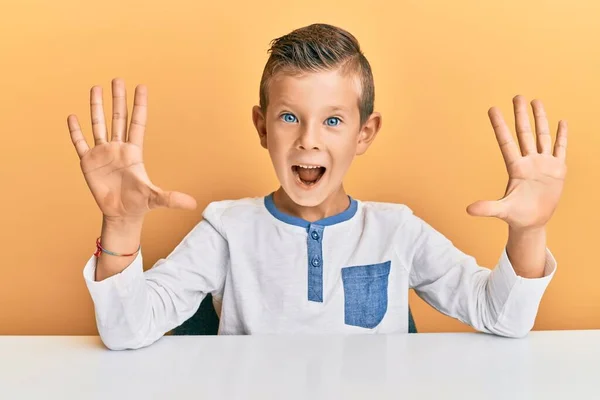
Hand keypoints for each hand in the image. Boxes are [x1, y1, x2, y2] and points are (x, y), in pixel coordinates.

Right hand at [67, 78, 196, 222]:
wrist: (121, 214)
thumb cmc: (140, 204)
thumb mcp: (156, 199)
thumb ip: (172, 199)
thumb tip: (193, 204)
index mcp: (134, 152)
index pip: (137, 123)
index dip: (139, 105)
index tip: (141, 86)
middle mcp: (118, 148)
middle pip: (118, 118)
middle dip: (118, 99)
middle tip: (118, 79)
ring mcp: (103, 153)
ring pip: (99, 125)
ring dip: (97, 107)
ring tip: (96, 88)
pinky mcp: (88, 162)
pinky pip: (80, 143)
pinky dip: (76, 131)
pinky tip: (72, 116)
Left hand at [467, 95, 567, 230]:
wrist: (533, 222)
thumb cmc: (516, 216)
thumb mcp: (502, 210)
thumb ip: (488, 208)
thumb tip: (468, 210)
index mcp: (515, 168)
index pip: (506, 142)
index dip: (500, 125)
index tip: (492, 109)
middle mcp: (529, 162)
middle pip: (524, 133)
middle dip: (521, 115)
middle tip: (517, 96)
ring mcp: (543, 164)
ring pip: (542, 136)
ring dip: (540, 119)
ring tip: (536, 101)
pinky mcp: (557, 170)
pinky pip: (560, 149)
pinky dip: (561, 136)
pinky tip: (561, 122)